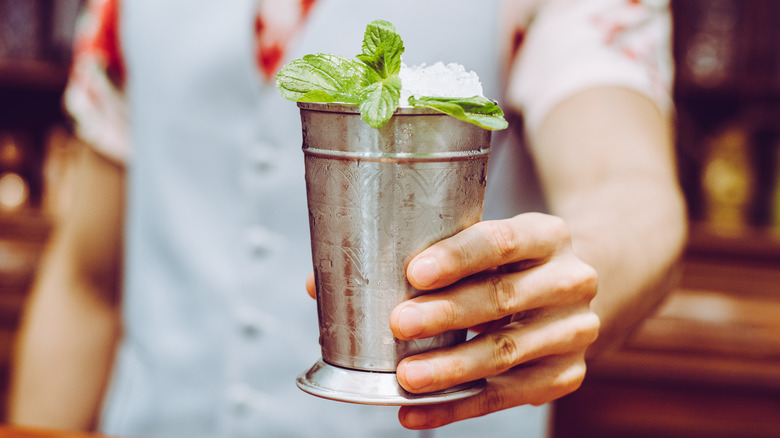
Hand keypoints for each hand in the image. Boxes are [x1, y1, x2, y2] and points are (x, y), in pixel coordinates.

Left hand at [388, 212, 599, 428]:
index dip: (457, 258)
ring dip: (450, 368)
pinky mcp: (566, 374)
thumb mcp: (495, 245)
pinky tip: (416, 411)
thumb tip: (383, 275)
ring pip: (504, 353)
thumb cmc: (509, 266)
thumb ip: (455, 253)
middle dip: (446, 314)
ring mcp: (573, 331)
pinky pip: (503, 396)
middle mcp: (570, 282)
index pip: (502, 242)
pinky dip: (455, 406)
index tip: (415, 273)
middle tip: (401, 323)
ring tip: (408, 376)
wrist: (564, 297)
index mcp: (548, 236)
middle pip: (503, 298)